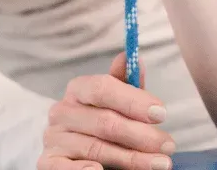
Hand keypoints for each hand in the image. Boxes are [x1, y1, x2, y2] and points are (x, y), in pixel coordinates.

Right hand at [39, 53, 175, 169]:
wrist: (77, 151)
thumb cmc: (104, 123)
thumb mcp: (118, 101)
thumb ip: (127, 83)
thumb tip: (134, 58)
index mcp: (78, 89)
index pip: (103, 88)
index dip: (133, 101)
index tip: (161, 114)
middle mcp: (62, 112)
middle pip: (104, 121)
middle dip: (142, 135)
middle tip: (168, 145)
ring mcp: (53, 138)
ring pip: (95, 148)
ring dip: (131, 158)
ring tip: (159, 163)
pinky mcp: (48, 163)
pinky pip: (64, 168)